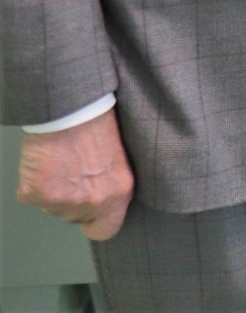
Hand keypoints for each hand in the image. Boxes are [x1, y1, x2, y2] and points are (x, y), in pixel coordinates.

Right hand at [16, 111, 132, 240]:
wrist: (70, 110)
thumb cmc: (97, 124)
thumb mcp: (120, 158)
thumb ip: (111, 184)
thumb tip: (101, 196)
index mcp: (118, 193)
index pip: (106, 230)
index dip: (95, 223)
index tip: (92, 215)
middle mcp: (91, 203)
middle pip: (74, 216)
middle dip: (73, 199)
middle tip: (73, 172)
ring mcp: (61, 202)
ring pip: (52, 207)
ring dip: (54, 190)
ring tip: (61, 162)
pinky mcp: (35, 195)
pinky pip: (31, 195)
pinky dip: (34, 182)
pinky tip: (45, 162)